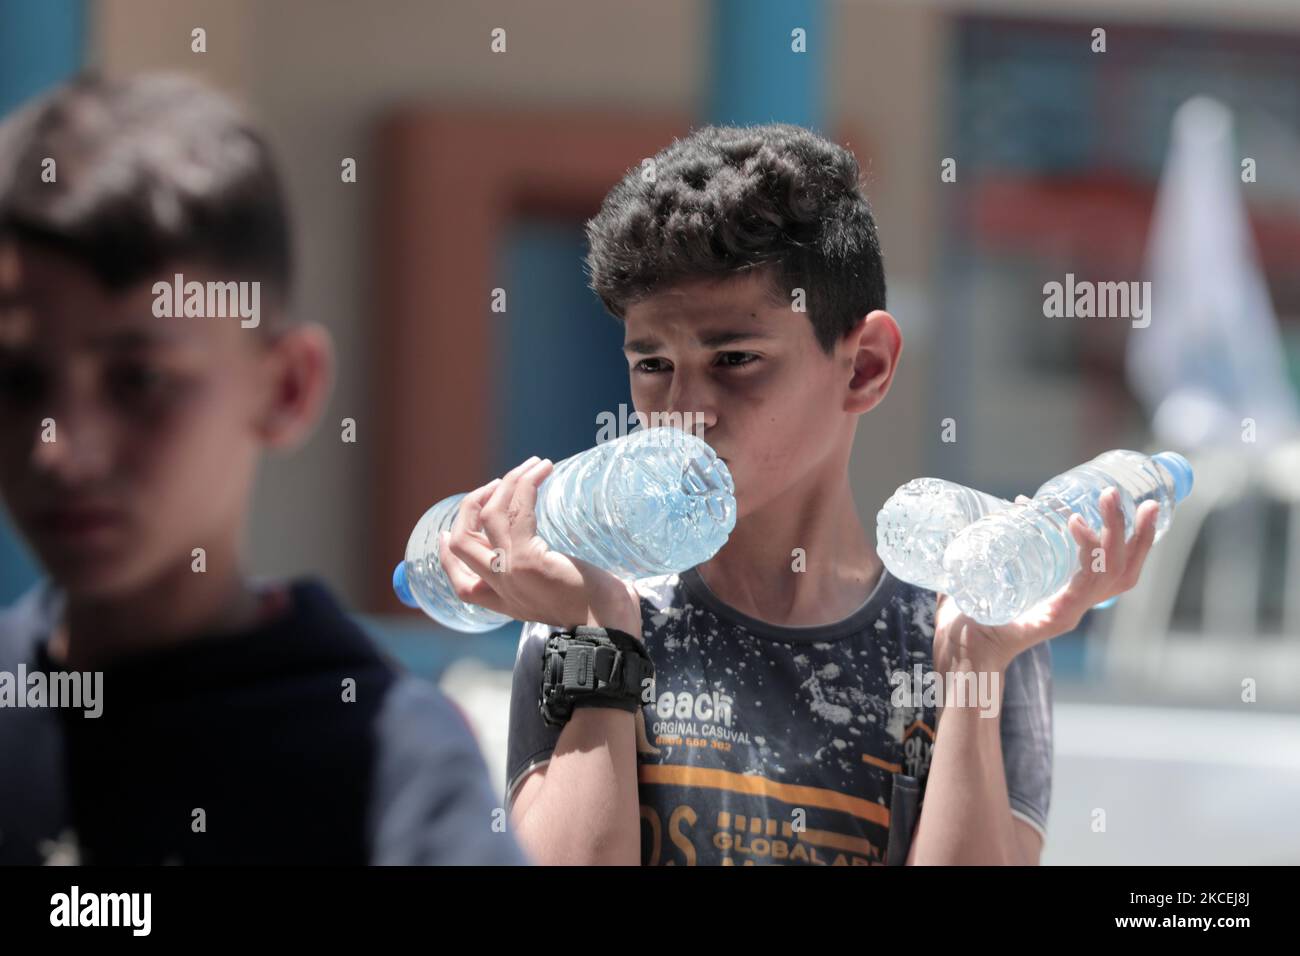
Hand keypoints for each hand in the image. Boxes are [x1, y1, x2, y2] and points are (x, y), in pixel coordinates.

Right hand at [438, 456, 640, 634]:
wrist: (613, 629)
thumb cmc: (601, 613)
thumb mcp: (561, 597)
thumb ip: (546, 580)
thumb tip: (556, 556)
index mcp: (507, 603)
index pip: (461, 583)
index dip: (447, 555)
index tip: (444, 530)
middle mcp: (502, 589)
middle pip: (460, 542)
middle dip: (471, 506)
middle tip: (496, 484)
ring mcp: (511, 573)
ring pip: (487, 516)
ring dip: (507, 481)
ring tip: (533, 464)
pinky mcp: (528, 559)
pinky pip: (516, 510)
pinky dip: (526, 483)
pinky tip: (543, 469)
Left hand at [933, 486, 1159, 674]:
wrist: (957, 654)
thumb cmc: (967, 618)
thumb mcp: (990, 573)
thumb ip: (1001, 543)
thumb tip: (1010, 506)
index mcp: (1067, 596)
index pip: (1115, 569)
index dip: (1134, 541)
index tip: (1141, 506)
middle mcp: (1075, 606)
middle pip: (1124, 570)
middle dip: (1139, 533)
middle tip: (1142, 500)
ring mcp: (1069, 613)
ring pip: (1111, 571)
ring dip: (1113, 531)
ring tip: (1109, 498)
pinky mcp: (1058, 618)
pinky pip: (1084, 582)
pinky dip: (1086, 551)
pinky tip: (1077, 525)